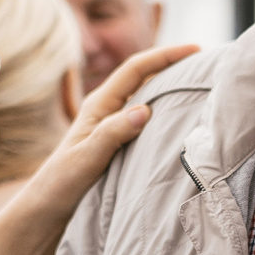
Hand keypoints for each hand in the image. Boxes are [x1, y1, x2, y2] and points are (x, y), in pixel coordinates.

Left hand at [8, 42, 199, 227]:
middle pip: (144, 75)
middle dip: (173, 64)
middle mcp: (106, 108)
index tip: (195, 49)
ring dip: (171, 85)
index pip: (136, 69)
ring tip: (201, 83)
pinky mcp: (117, 138)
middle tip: (206, 62)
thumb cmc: (64, 182)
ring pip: (147, 95)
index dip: (165, 56)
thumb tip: (144, 110)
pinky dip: (166, 108)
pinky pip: (146, 115)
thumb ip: (113, 133)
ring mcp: (112, 122)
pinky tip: (181, 116)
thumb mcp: (88, 158)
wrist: (49, 205)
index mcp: (99, 104)